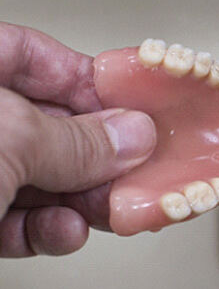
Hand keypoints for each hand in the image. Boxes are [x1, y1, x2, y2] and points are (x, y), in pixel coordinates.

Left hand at [0, 23, 155, 255]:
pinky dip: (47, 230)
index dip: (90, 83)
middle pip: (50, 128)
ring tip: (109, 209)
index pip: (35, 57)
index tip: (135, 110)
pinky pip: (17, 220)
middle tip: (136, 171)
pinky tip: (64, 231)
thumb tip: (134, 135)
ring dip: (81, 201)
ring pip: (41, 179)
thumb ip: (75, 141)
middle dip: (96, 158)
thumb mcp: (8, 141)